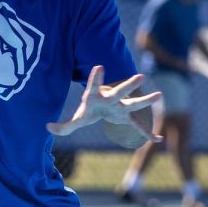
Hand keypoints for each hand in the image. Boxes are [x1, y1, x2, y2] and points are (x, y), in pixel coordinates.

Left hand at [47, 67, 161, 140]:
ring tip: (159, 95)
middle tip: (140, 76)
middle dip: (129, 84)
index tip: (98, 66)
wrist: (105, 106)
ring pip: (134, 103)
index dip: (95, 77)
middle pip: (121, 91)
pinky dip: (147, 134)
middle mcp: (111, 98)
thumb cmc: (90, 108)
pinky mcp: (127, 117)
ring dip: (146, 100)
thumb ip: (64, 125)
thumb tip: (47, 127)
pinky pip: (138, 126)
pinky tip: (157, 140)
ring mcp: (121, 107)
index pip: (94, 85)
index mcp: (96, 95)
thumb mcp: (77, 118)